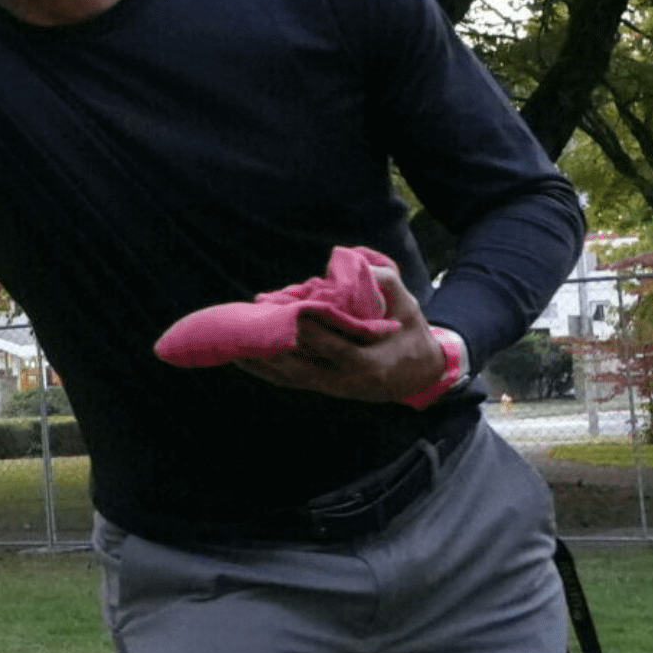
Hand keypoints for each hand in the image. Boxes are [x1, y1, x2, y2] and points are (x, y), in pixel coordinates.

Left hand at [236, 262, 447, 401]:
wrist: (418, 374)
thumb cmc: (410, 333)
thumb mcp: (407, 305)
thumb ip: (385, 282)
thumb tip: (356, 263)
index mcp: (371, 363)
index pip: (335, 346)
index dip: (313, 330)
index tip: (292, 312)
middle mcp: (346, 382)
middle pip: (304, 365)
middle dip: (276, 345)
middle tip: (251, 324)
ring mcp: (332, 389)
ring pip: (291, 377)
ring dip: (262, 362)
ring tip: (234, 345)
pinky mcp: (322, 388)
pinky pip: (289, 381)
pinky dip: (266, 370)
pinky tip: (244, 358)